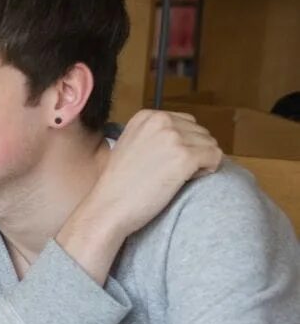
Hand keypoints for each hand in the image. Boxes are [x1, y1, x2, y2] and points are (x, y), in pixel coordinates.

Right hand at [79, 110, 221, 241]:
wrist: (108, 207)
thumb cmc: (120, 184)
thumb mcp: (132, 145)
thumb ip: (155, 134)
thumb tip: (187, 136)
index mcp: (147, 115)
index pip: (186, 123)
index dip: (181, 145)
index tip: (162, 161)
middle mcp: (161, 120)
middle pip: (200, 132)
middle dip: (192, 153)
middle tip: (167, 172)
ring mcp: (173, 137)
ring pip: (210, 145)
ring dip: (200, 163)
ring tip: (174, 177)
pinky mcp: (185, 156)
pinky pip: (215, 158)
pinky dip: (206, 171)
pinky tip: (184, 181)